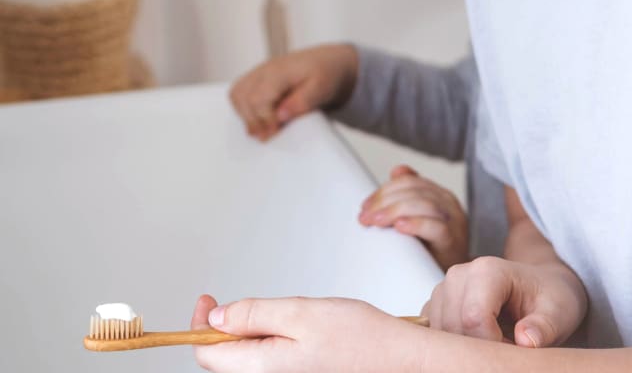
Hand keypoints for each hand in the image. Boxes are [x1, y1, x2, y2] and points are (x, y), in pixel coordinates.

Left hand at [190, 293, 421, 372]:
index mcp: (263, 369)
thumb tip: (215, 319)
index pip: (209, 355)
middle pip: (228, 358)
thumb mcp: (301, 312)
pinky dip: (273, 340)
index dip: (201, 325)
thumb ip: (254, 314)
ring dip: (255, 332)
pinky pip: (271, 360)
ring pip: (251, 357)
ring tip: (285, 316)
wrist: (397, 360)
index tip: (207, 299)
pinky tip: (298, 329)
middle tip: (247, 302)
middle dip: (231, 326)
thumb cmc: (358, 338)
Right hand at [229, 44, 358, 139]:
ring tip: (262, 128)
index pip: (259, 98)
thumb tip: (280, 116)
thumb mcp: (322, 88)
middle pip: (242, 97)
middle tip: (267, 135)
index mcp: (280, 70)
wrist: (330, 62)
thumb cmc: (327, 74)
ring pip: (237, 94)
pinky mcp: (258, 78)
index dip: (264, 120)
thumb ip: (302, 102)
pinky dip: (244, 108)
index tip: (275, 132)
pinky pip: (240, 92)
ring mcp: (260, 72)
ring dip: (245, 114)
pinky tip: (259, 118)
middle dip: (253, 120)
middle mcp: (266, 69)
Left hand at [359, 164, 469, 269]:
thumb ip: (409, 196)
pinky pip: (436, 228)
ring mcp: (454, 221)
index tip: (365, 207)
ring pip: (424, 205)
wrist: (454, 276)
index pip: (409, 182)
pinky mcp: (454, 241)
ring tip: (376, 221)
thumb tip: (397, 171)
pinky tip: (400, 227)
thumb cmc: (434, 249)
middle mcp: (448, 203)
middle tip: (365, 216)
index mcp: (439, 194)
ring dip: (395, 211)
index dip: (384, 191)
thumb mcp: (420, 219)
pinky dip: (416, 224)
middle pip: (414, 191)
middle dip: (385, 201)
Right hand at [423, 255, 587, 347]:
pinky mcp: (436, 307)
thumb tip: (526, 340)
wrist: (541, 288)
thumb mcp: (558, 312)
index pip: (473, 319)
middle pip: (454, 328)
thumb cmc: (550, 297)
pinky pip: (434, 336)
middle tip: (508, 350)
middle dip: (479, 350)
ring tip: (497, 344)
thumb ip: (543, 326)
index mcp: (488, 270)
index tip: (515, 350)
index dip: (493, 346)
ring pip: (441, 335)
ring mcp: (444, 290)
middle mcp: (459, 275)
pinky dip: (454, 348)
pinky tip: (479, 345)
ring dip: (466, 349)